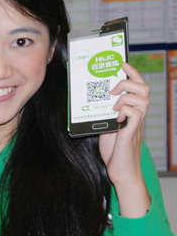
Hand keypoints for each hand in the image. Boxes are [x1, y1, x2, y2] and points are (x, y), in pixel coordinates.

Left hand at [98, 62, 150, 216]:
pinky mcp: (132, 132)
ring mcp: (136, 123)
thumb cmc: (114, 151)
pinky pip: (135, 113)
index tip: (122, 63)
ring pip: (142, 97)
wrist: (120, 172)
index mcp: (132, 111)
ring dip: (125, 96)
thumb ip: (104, 114)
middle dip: (129, 82)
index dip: (133, 73)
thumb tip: (91, 101)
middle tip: (113, 89)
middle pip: (145, 88)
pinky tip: (116, 117)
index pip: (138, 87)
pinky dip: (125, 110)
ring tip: (113, 105)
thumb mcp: (105, 127)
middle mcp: (137, 115)